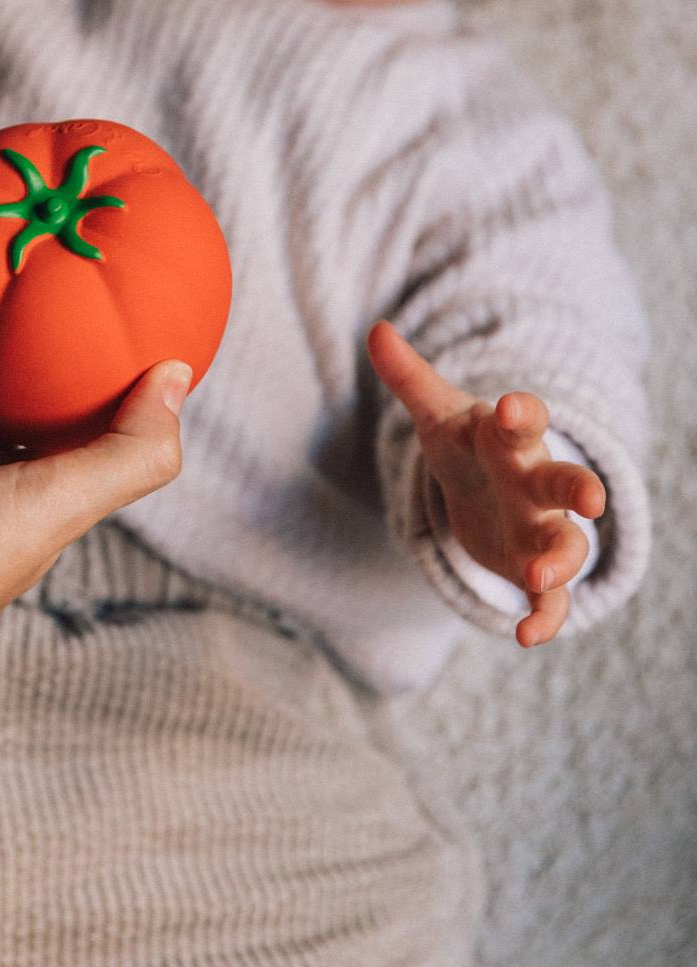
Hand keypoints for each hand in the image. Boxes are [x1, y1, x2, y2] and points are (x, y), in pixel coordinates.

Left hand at [366, 320, 605, 647]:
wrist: (487, 485)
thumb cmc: (466, 442)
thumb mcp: (436, 413)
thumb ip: (408, 377)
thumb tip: (376, 330)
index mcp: (509, 438)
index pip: (523, 420)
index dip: (520, 414)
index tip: (512, 408)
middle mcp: (535, 482)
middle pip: (564, 481)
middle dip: (578, 488)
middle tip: (591, 500)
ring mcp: (541, 526)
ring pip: (567, 544)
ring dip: (560, 560)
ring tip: (538, 577)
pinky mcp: (534, 566)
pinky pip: (551, 598)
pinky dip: (544, 617)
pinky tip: (525, 636)